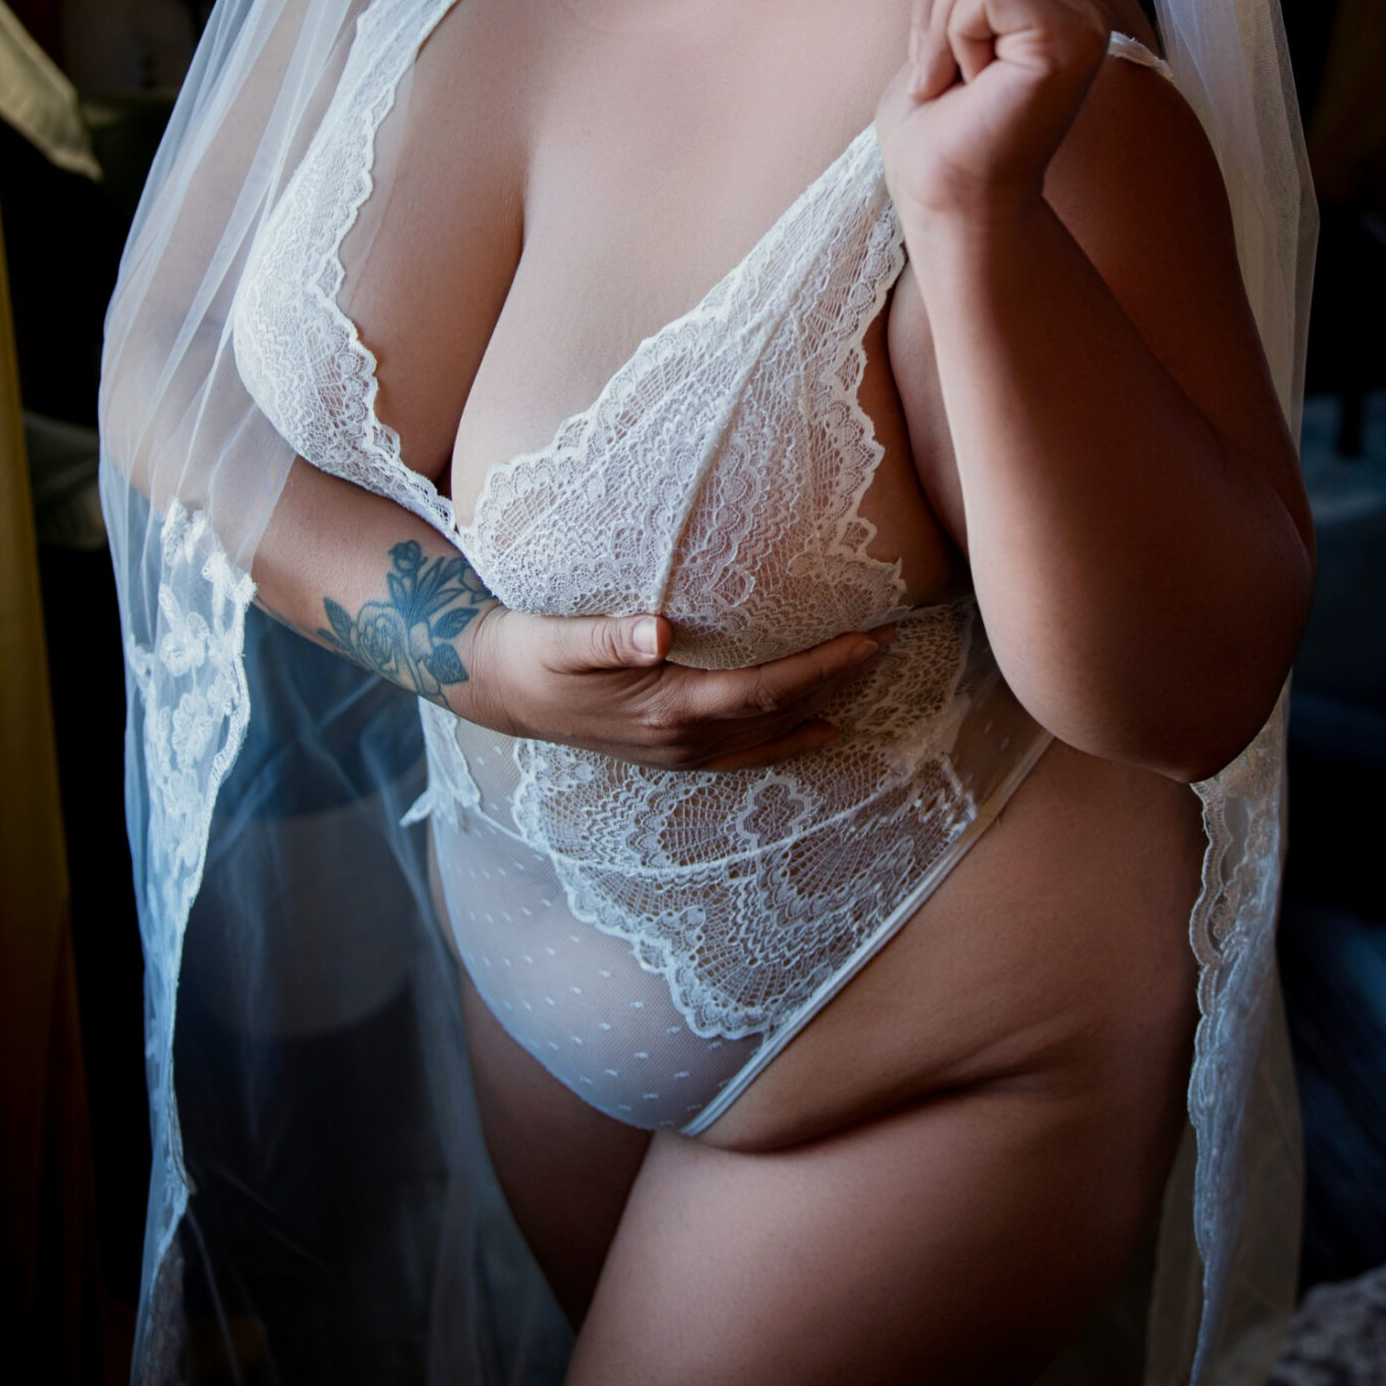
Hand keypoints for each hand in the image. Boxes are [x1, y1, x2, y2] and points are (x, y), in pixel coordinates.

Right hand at [460, 606, 883, 772]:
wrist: (497, 688)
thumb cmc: (532, 650)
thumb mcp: (562, 639)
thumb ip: (610, 636)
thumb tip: (660, 631)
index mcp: (666, 708)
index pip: (762, 690)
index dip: (818, 669)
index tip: (864, 640)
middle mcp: (681, 740)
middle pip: (777, 714)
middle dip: (835, 682)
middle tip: (887, 644)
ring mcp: (676, 754)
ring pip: (767, 738)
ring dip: (819, 709)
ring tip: (867, 680)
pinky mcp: (668, 753)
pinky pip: (743, 754)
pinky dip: (786, 743)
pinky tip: (818, 730)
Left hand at [877, 0, 1110, 218]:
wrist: (947, 198)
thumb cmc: (941, 133)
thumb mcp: (950, 31)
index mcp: (1058, 5)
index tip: (941, 58)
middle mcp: (1082, 9)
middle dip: (938, 3)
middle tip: (944, 73)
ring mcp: (1083, 22)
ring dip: (942, 27)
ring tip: (959, 83)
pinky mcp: (1069, 39)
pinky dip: (956, 36)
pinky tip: (970, 85)